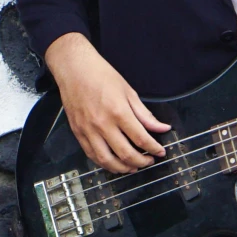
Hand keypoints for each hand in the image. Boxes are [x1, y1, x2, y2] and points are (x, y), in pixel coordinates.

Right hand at [45, 33, 171, 173]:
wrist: (74, 69)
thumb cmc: (100, 75)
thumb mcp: (128, 92)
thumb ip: (145, 114)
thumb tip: (162, 127)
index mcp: (118, 112)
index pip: (141, 139)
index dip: (154, 149)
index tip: (160, 151)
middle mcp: (102, 124)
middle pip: (125, 153)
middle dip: (141, 162)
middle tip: (149, 161)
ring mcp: (88, 130)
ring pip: (106, 159)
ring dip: (122, 168)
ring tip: (132, 167)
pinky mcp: (78, 132)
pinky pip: (91, 154)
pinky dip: (104, 163)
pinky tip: (113, 162)